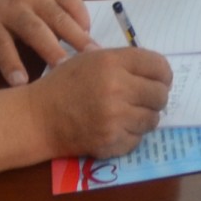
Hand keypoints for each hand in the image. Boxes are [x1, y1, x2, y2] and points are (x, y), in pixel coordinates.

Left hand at [0, 0, 93, 86]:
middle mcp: (15, 7)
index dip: (10, 63)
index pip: (0, 44)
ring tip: (93, 56)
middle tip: (66, 71)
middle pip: (35, 29)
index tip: (22, 84)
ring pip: (60, 17)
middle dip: (52, 49)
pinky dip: (84, 17)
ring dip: (77, 36)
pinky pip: (73, 1)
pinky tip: (92, 35)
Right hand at [29, 46, 172, 158]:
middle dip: (156, 97)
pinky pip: (137, 139)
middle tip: (145, 99)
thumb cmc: (63, 84)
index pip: (159, 66)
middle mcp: (117, 88)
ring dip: (145, 117)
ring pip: (152, 119)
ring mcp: (115, 118)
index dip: (163, 74)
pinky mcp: (110, 141)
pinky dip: (131, 135)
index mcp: (113, 63)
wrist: (37, 118)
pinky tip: (117, 128)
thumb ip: (124, 61)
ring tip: (130, 114)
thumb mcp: (91, 58)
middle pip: (160, 94)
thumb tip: (157, 71)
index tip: (160, 80)